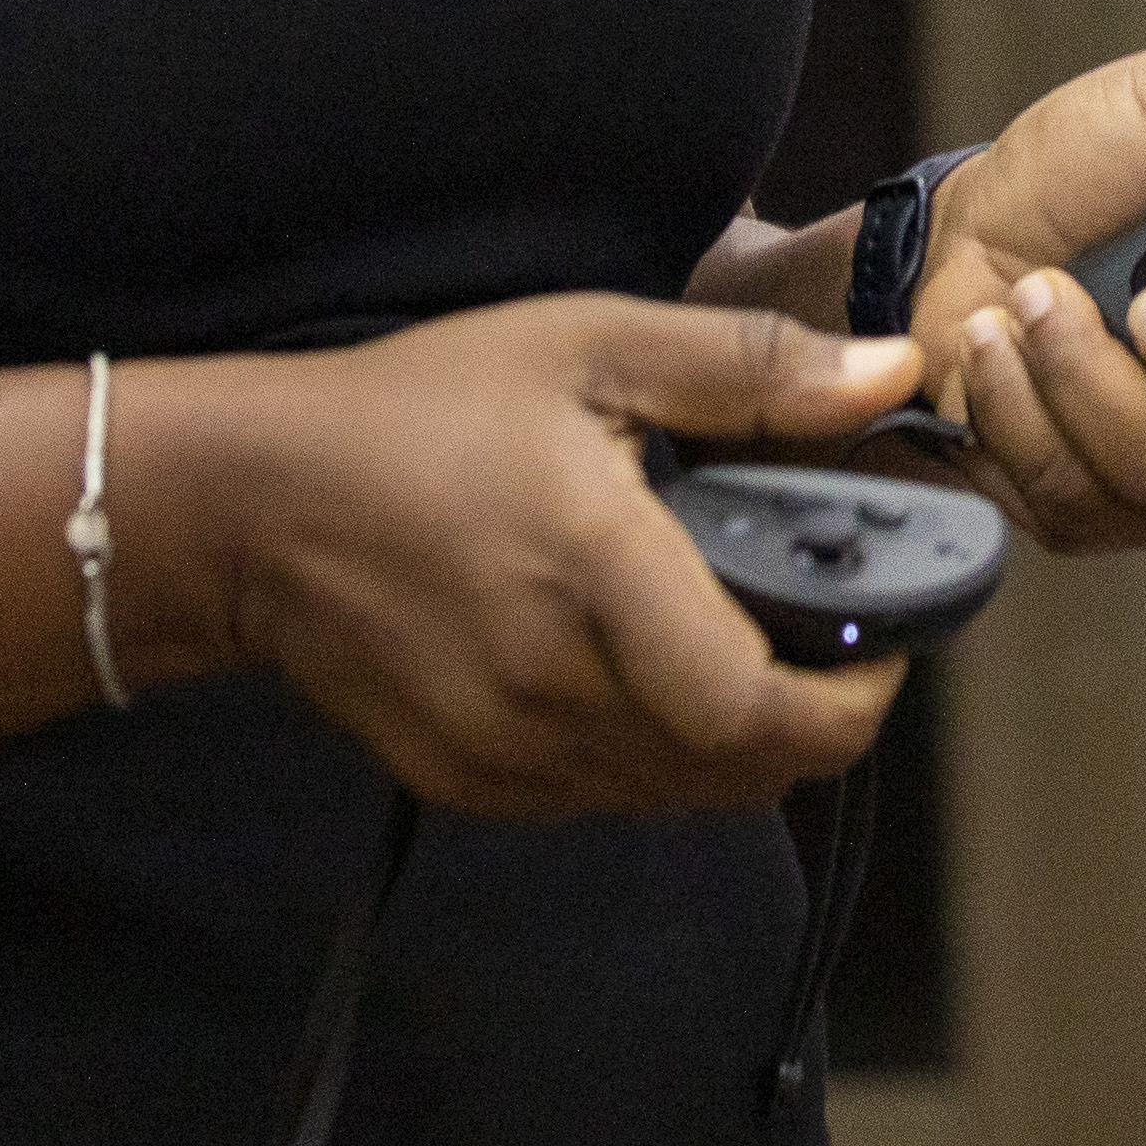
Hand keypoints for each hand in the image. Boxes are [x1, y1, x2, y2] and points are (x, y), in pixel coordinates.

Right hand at [186, 298, 923, 818]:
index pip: (759, 711)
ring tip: (739, 644)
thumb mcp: (591, 346)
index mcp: (597, 575)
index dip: (853, 698)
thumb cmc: (420, 409)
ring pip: (680, 795)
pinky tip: (641, 671)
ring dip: (736, 741)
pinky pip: (605, 798)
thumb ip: (752, 373)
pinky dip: (652, 755)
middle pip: (740, 769)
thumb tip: (893, 379)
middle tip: (834, 641)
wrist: (253, 504)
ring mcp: (506, 751)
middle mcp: (553, 687)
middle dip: (813, 716)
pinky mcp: (471, 783)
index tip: (886, 642)